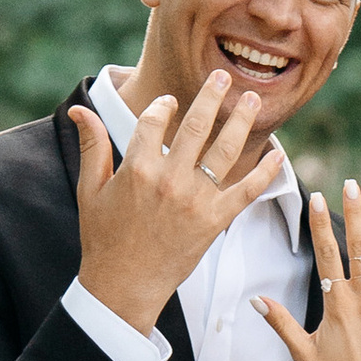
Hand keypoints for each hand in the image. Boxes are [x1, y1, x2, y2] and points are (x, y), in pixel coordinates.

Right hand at [72, 73, 285, 332]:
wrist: (124, 285)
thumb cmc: (104, 238)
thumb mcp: (90, 189)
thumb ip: (92, 146)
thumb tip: (81, 109)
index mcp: (137, 168)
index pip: (155, 121)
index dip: (163, 106)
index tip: (170, 102)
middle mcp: (169, 179)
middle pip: (195, 126)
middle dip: (211, 96)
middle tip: (223, 75)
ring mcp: (195, 200)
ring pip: (224, 150)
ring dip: (240, 121)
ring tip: (251, 98)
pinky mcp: (215, 221)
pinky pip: (246, 191)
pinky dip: (265, 172)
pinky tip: (279, 155)